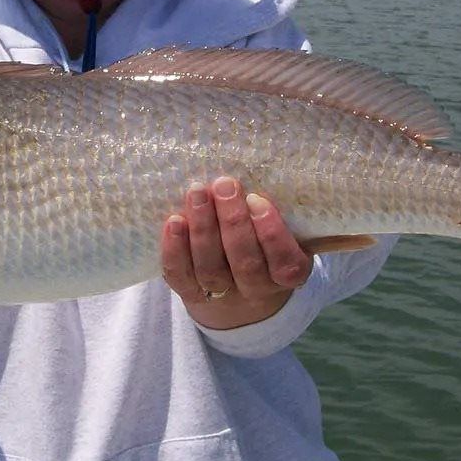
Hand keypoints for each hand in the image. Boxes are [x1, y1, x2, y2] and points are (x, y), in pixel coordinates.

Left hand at [161, 176, 311, 329]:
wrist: (237, 293)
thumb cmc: (263, 244)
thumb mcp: (283, 231)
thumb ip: (273, 210)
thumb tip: (255, 164)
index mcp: (286, 275)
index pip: (285, 263)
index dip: (271, 233)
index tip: (256, 199)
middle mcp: (256, 290)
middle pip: (246, 264)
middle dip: (232, 222)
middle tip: (224, 185)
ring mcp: (223, 296)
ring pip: (211, 269)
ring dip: (203, 229)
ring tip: (197, 192)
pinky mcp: (192, 294)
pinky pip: (181, 277)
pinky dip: (175, 250)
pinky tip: (174, 222)